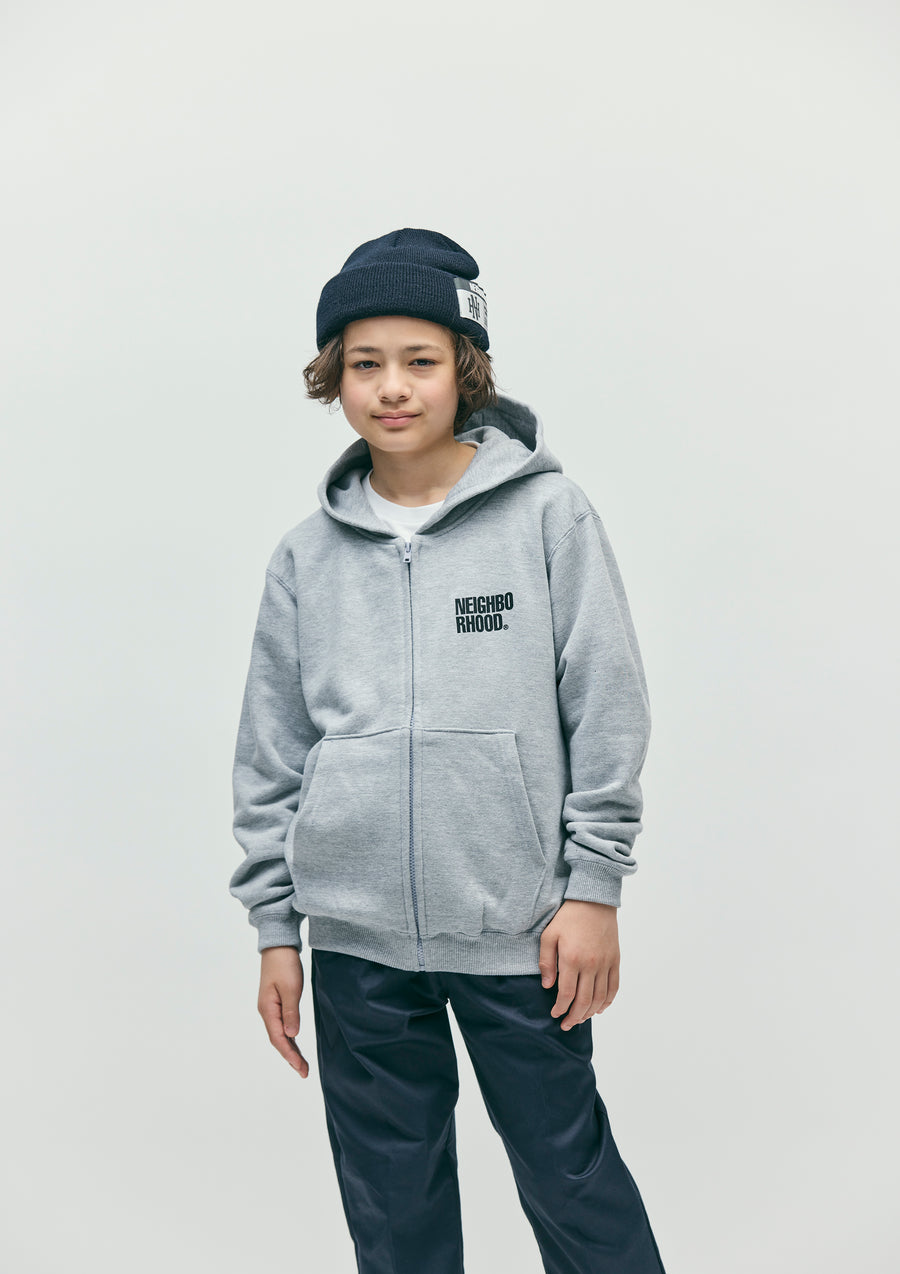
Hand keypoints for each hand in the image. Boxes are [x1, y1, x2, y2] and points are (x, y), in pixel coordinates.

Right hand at [258, 946, 308, 1076]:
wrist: (278, 946)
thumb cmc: (284, 964)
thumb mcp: (291, 987)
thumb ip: (291, 1012)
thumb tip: (292, 1034)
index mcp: (267, 1009)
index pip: (279, 1038)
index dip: (290, 1055)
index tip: (301, 1068)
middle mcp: (266, 1011)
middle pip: (278, 1040)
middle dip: (290, 1057)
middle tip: (304, 1072)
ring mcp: (270, 1008)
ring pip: (280, 1034)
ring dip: (290, 1049)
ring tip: (301, 1064)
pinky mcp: (276, 1003)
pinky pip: (282, 1025)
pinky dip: (289, 1037)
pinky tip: (295, 1043)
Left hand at [538, 900, 619, 1029]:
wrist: (594, 901)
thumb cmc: (568, 917)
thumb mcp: (549, 935)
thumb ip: (546, 962)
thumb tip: (547, 986)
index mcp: (572, 959)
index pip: (567, 993)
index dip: (560, 1008)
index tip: (554, 1014)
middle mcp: (591, 964)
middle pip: (584, 1000)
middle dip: (574, 1016)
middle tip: (566, 1024)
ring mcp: (605, 963)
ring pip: (600, 998)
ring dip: (590, 1013)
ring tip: (580, 1019)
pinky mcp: (615, 960)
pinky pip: (614, 987)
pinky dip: (608, 1001)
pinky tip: (600, 1008)